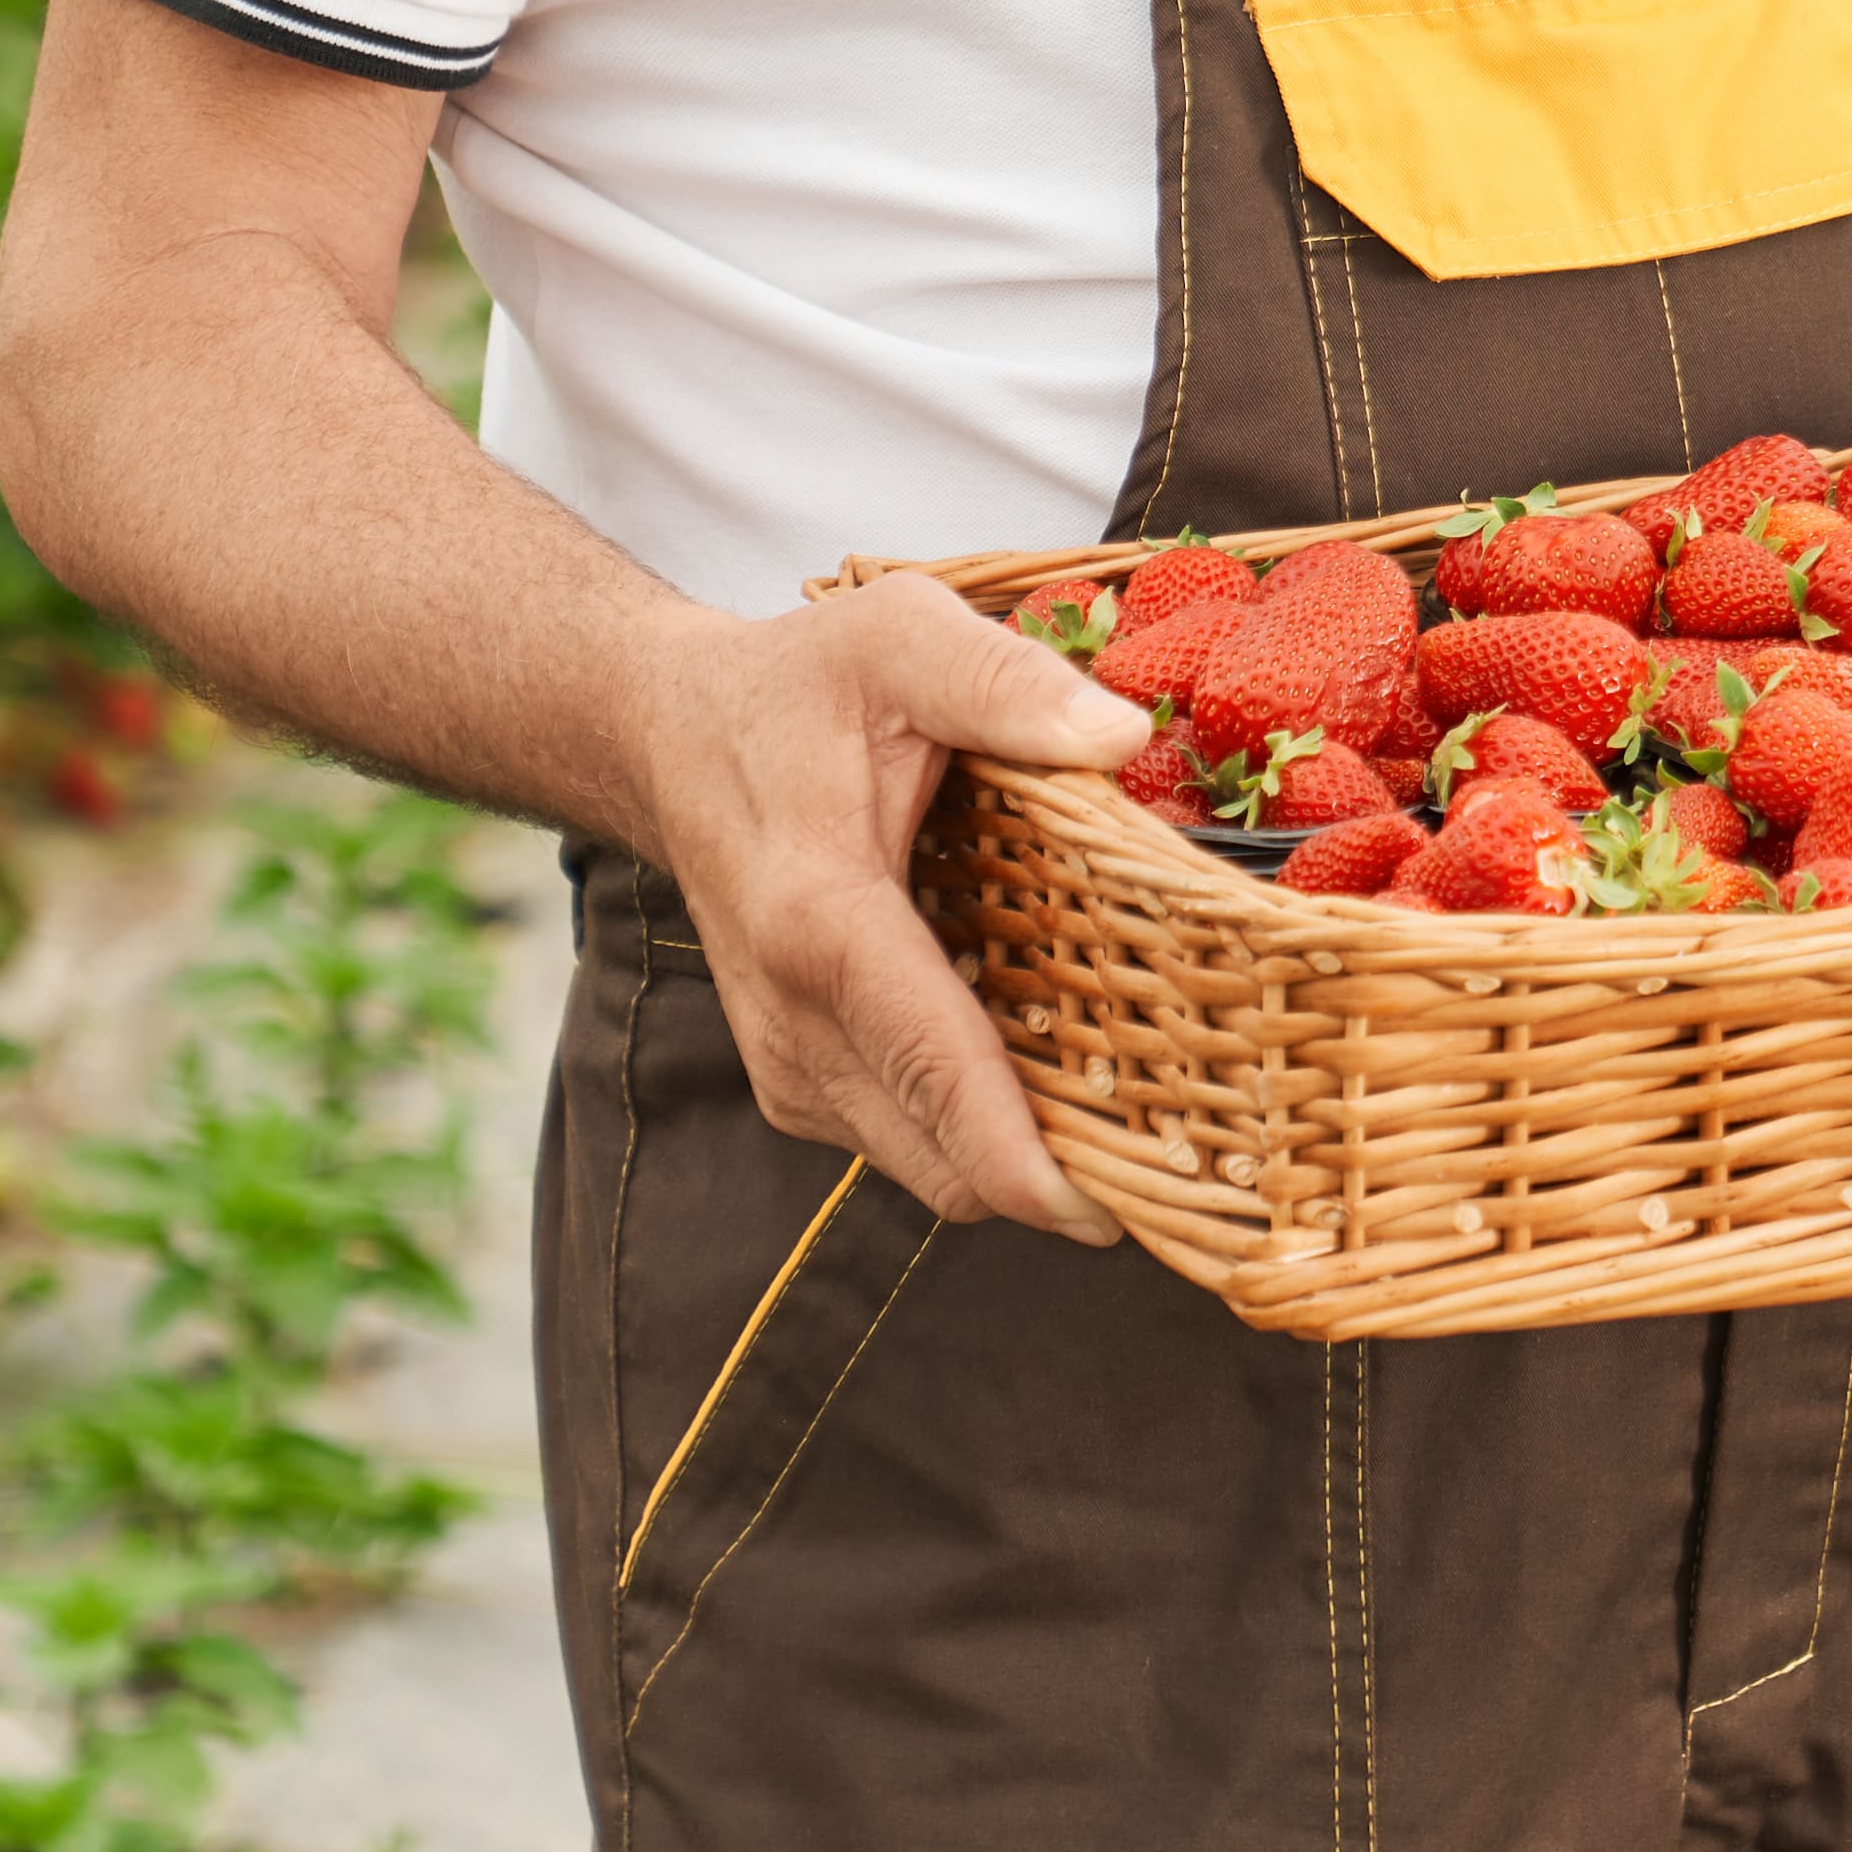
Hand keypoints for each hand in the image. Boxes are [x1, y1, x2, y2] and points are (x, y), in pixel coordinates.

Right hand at [622, 571, 1147, 1238]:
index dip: (1027, 1161)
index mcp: (822, 919)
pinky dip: (977, 1132)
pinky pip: (905, 1141)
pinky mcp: (796, 1079)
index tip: (1117, 1214)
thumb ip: (1005, 682)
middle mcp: (794, 1020)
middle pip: (945, 1156)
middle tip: (1183, 1154)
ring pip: (927, 1167)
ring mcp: (787, 1064)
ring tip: (1133, 1111)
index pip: (937, 1071)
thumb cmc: (794, 686)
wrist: (668, 737)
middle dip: (1060, 1176)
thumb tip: (1120, 738)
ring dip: (1023, 1158)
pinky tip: (1045, 1069)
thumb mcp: (900, 637)